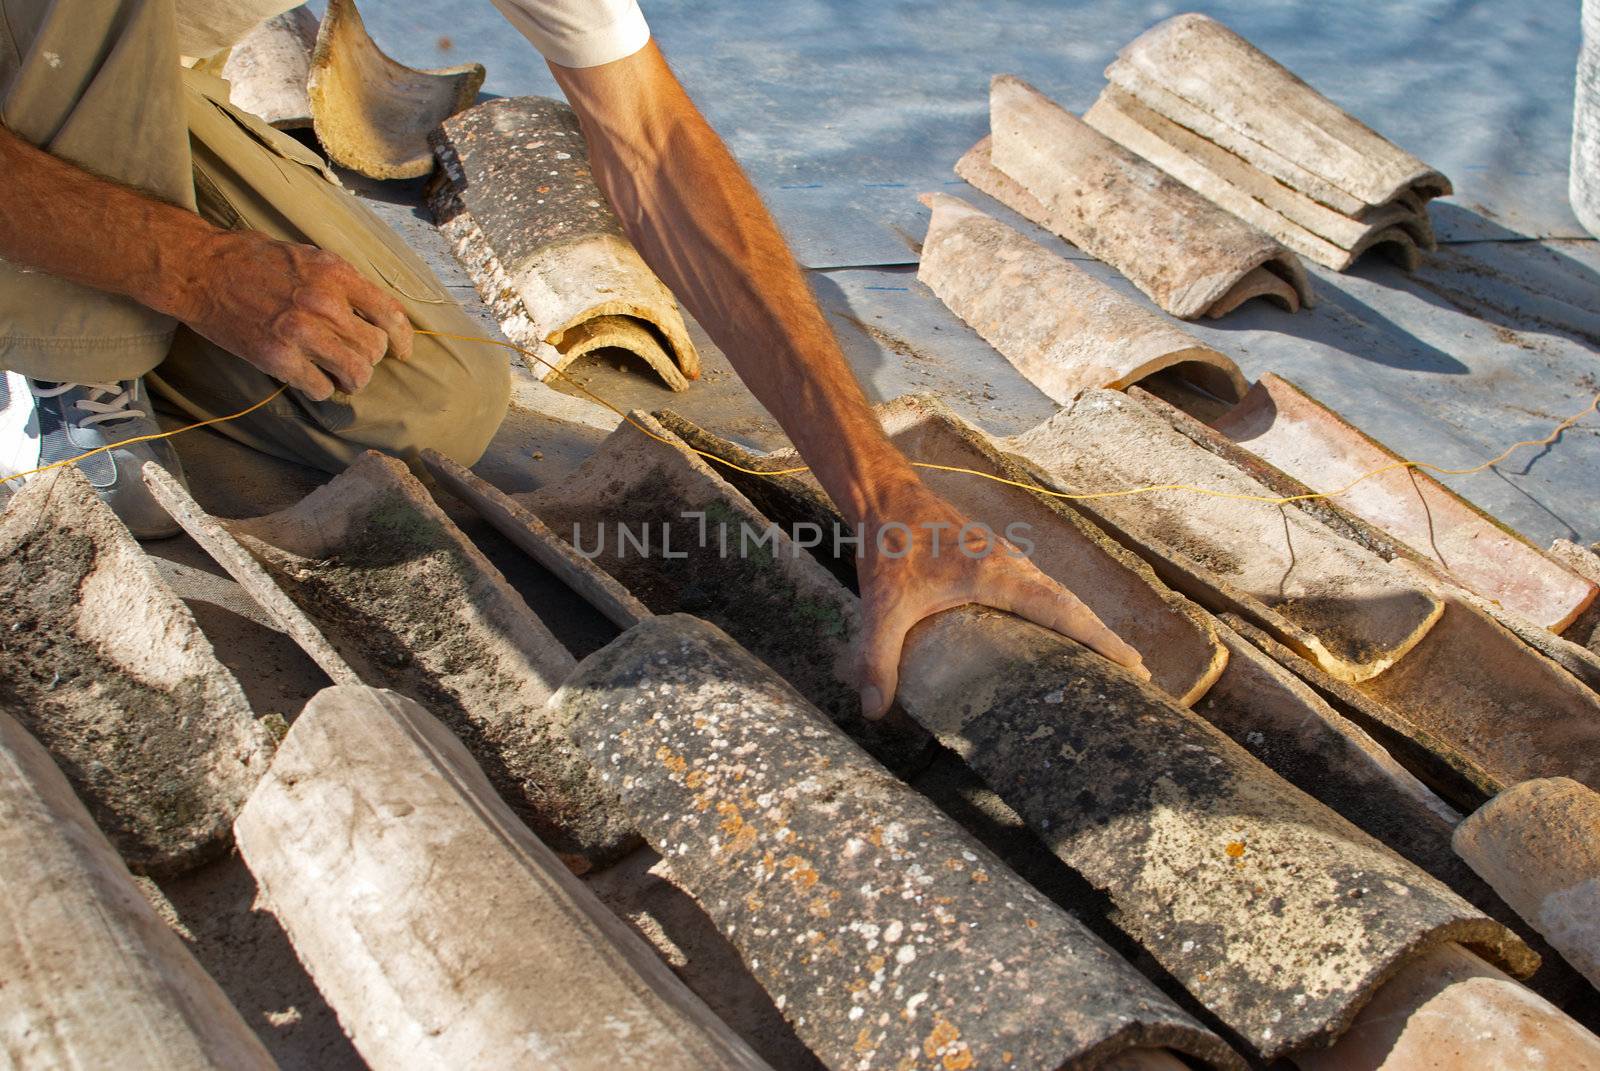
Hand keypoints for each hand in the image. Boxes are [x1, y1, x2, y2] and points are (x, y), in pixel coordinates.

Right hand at [174, 230, 411, 399]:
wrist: (200, 269)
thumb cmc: (252, 260)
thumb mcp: (308, 256)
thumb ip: (341, 283)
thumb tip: (372, 312)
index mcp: (336, 274)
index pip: (389, 314)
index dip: (403, 340)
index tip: (403, 352)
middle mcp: (324, 303)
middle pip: (374, 349)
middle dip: (369, 360)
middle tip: (354, 360)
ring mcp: (301, 332)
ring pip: (355, 374)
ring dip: (351, 380)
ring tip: (339, 375)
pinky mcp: (277, 357)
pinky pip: (320, 388)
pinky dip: (321, 388)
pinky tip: (311, 378)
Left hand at [855, 481, 1149, 718]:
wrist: (884, 496)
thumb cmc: (888, 547)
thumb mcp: (881, 607)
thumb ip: (877, 658)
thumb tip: (874, 711)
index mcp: (997, 576)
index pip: (1062, 611)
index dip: (1100, 638)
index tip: (1133, 662)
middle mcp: (1012, 564)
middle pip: (1071, 603)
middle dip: (1103, 637)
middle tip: (1136, 671)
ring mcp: (1005, 556)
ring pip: (1056, 592)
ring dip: (1082, 621)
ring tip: (1105, 655)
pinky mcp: (994, 555)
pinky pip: (1038, 584)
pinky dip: (1058, 606)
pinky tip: (1053, 627)